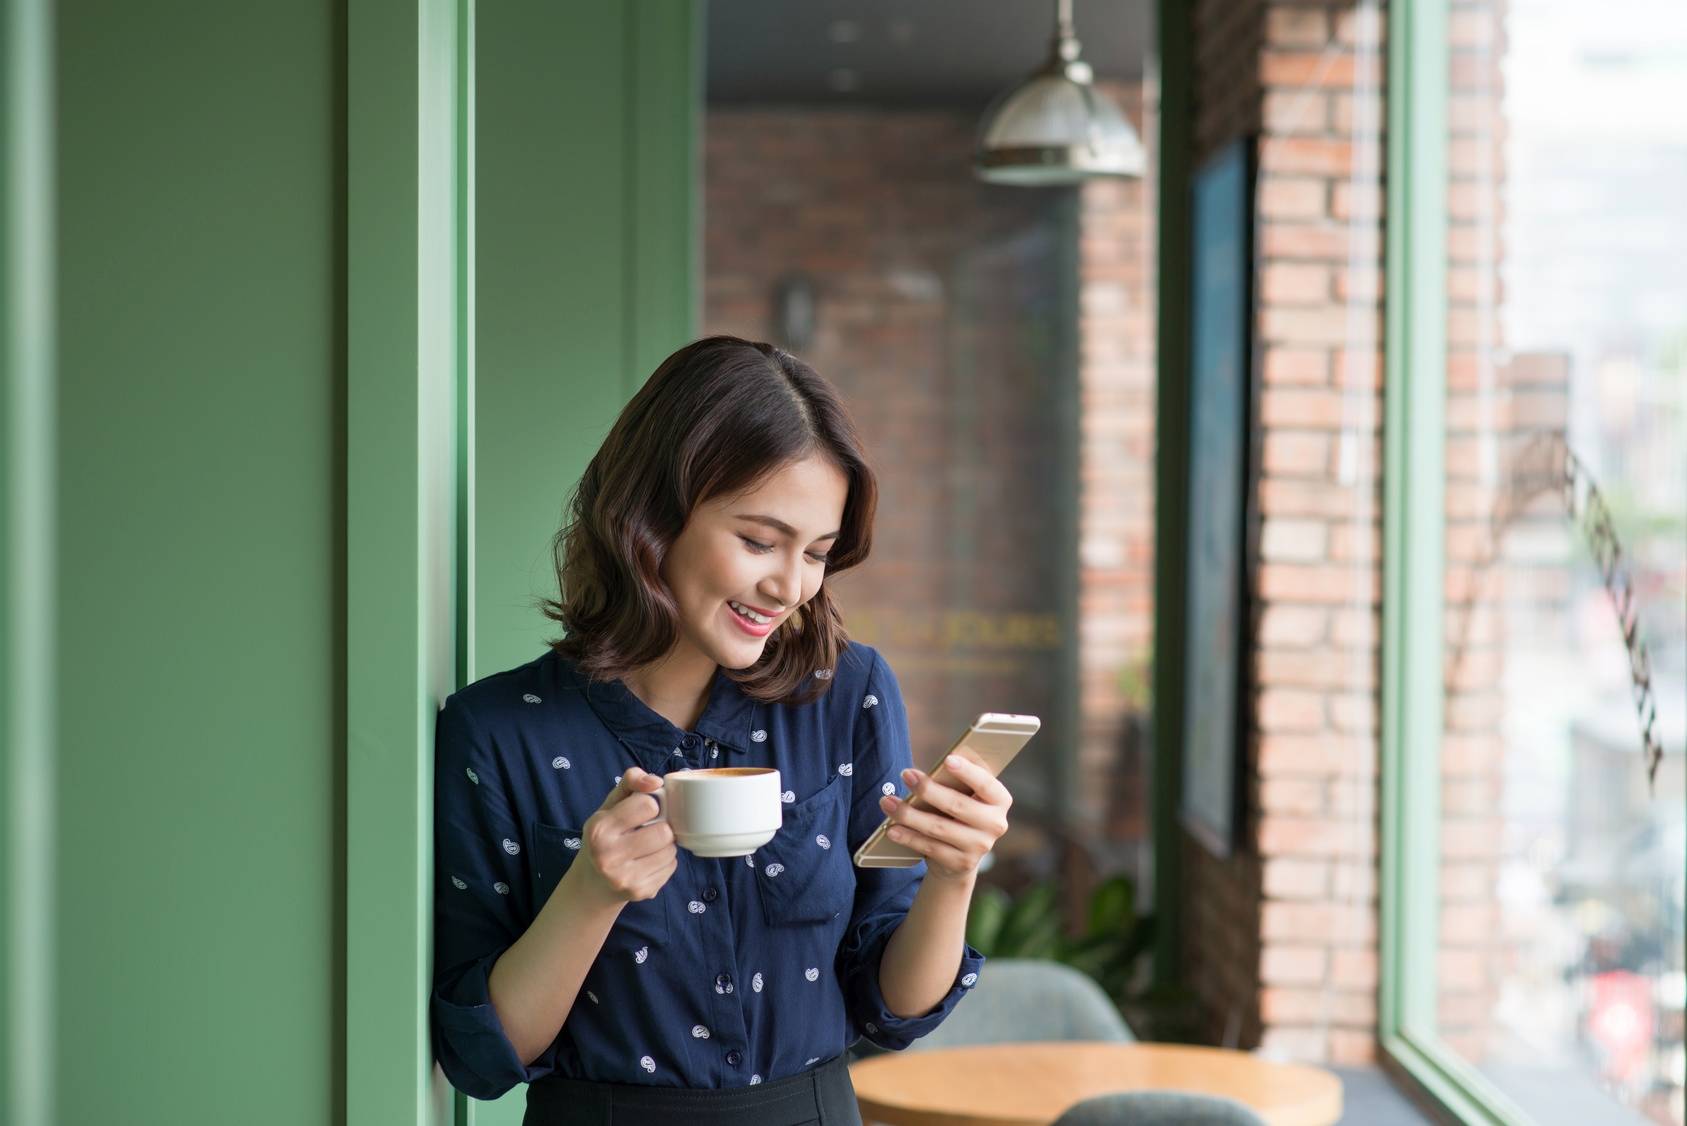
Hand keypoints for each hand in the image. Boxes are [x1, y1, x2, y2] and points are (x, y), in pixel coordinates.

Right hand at [574, 767, 677, 905]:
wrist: (593, 884)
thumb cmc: (606, 837)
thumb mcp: (609, 806)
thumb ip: (630, 782)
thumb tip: (655, 781)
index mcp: (600, 829)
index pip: (648, 805)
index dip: (650, 805)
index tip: (641, 812)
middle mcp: (609, 856)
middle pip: (664, 832)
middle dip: (661, 827)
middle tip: (649, 830)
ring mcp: (626, 878)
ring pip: (671, 850)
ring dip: (665, 845)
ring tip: (648, 846)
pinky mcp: (642, 891)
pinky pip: (672, 867)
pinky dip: (665, 861)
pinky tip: (648, 861)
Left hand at [877, 754, 1011, 881]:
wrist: (959, 855)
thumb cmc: (958, 812)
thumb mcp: (963, 795)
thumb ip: (955, 781)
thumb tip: (934, 766)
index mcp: (999, 800)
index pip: (985, 784)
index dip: (968, 772)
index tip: (947, 759)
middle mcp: (995, 824)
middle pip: (958, 805)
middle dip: (928, 789)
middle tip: (906, 774)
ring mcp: (980, 847)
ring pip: (939, 828)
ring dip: (909, 814)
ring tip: (887, 802)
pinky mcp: (961, 864)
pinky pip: (930, 848)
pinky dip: (908, 837)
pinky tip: (891, 829)